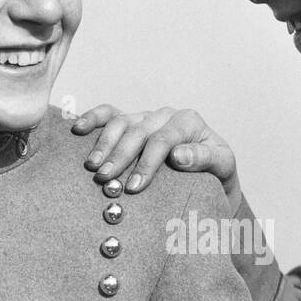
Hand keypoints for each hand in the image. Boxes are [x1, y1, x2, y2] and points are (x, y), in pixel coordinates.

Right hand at [70, 105, 239, 207]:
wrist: (211, 177)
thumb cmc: (216, 174)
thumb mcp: (222, 167)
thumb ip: (205, 159)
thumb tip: (178, 156)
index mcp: (189, 121)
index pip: (163, 139)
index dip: (147, 162)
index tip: (134, 186)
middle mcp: (165, 115)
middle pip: (138, 131)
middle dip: (121, 156)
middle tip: (106, 180)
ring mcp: (146, 117)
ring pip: (120, 122)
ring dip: (103, 144)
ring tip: (93, 166)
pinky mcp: (131, 123)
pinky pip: (109, 114)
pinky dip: (93, 118)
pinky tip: (78, 129)